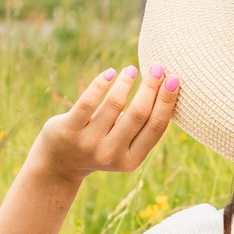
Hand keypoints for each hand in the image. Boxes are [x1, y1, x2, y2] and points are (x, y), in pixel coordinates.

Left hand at [28, 63, 180, 182]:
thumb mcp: (122, 146)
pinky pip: (88, 102)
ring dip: (126, 82)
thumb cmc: (99, 147)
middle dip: (151, 87)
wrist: (59, 166)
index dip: (167, 101)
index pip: (156, 127)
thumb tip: (163, 86)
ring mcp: (88, 144)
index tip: (174, 78)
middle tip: (158, 67)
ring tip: (131, 70)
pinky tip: (110, 73)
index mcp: (131, 160)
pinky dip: (101, 84)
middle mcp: (111, 154)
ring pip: (114, 105)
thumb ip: (139, 126)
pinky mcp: (68, 131)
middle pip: (138, 114)